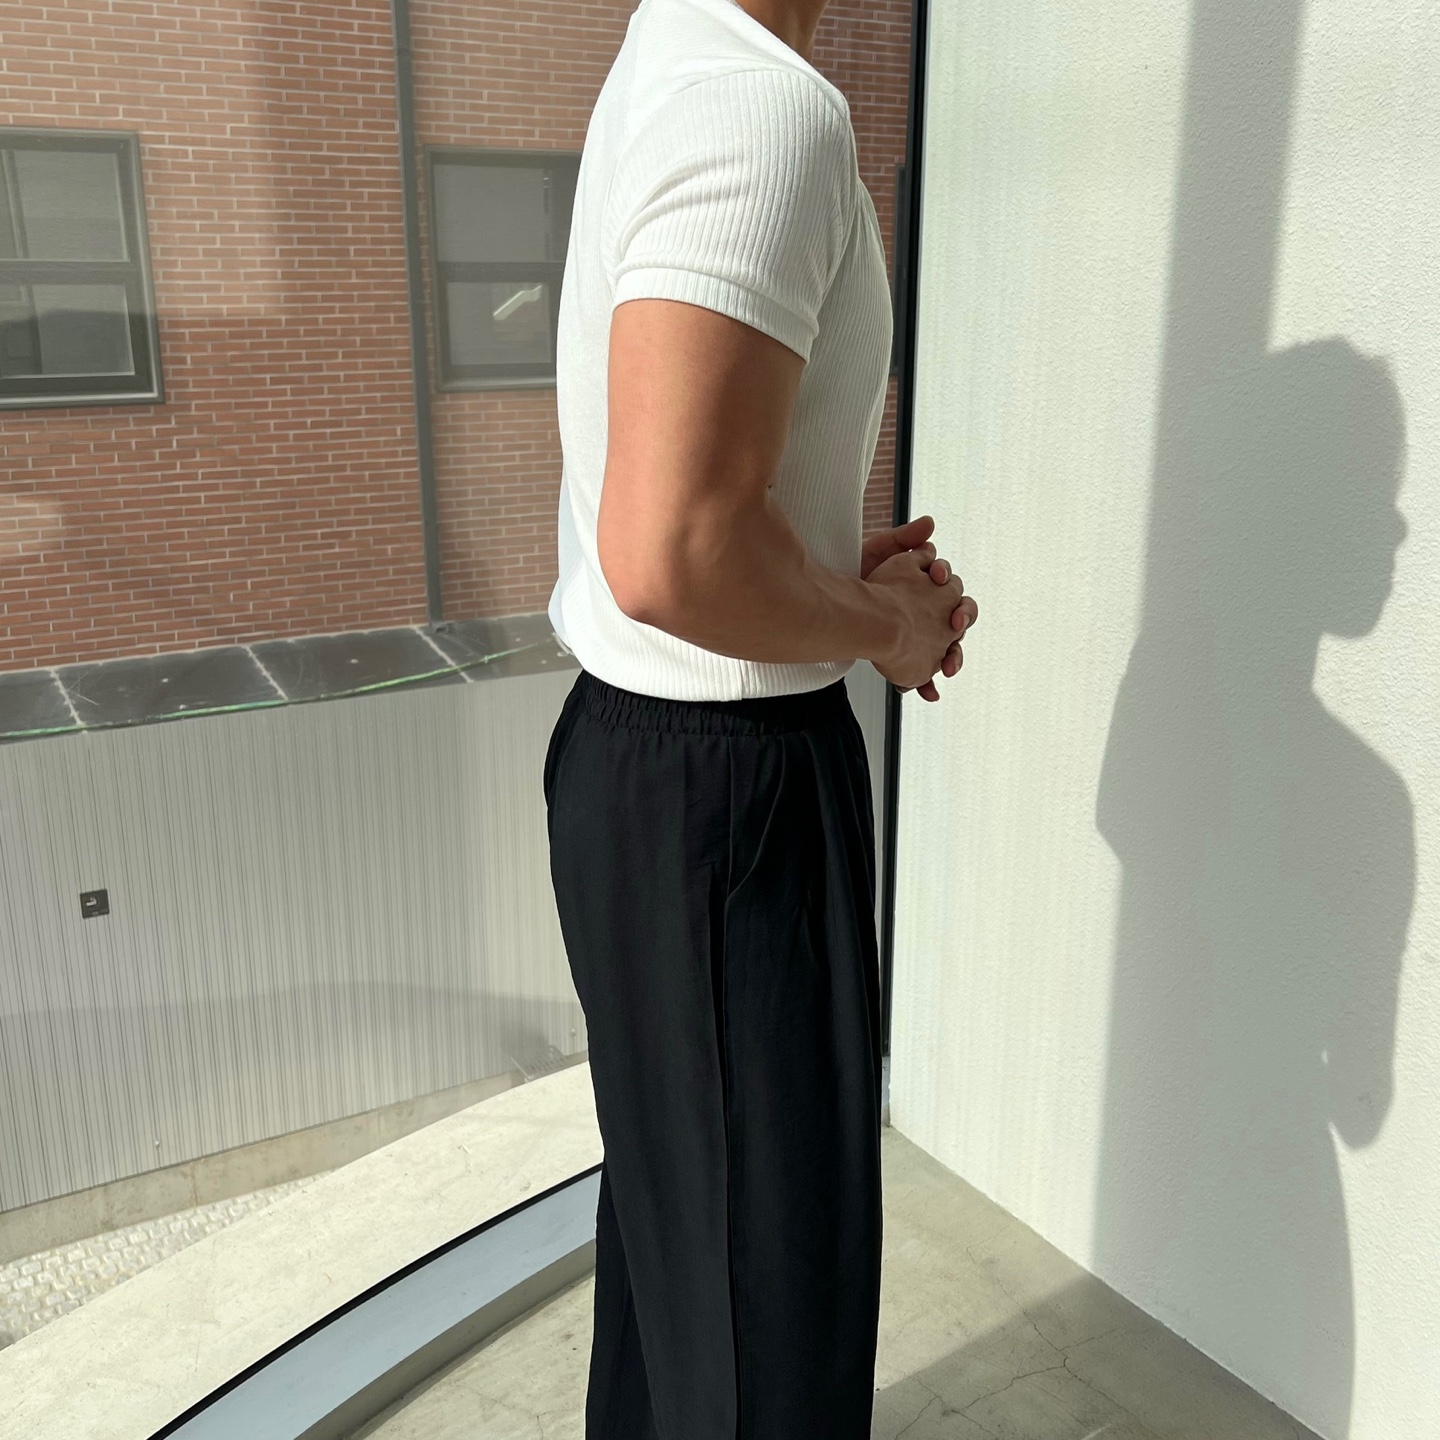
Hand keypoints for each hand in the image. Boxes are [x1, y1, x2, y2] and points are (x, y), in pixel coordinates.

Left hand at [862, 516, 978, 700]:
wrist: (830, 610)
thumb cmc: (854, 580)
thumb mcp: (877, 556)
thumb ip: (904, 540)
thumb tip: (930, 523)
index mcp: (928, 589)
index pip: (951, 587)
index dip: (948, 582)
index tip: (937, 578)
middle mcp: (930, 613)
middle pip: (959, 618)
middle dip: (961, 620)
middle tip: (954, 624)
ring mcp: (921, 638)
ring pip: (948, 649)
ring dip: (954, 657)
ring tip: (949, 667)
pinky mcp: (907, 661)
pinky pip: (924, 675)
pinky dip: (928, 684)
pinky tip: (928, 693)